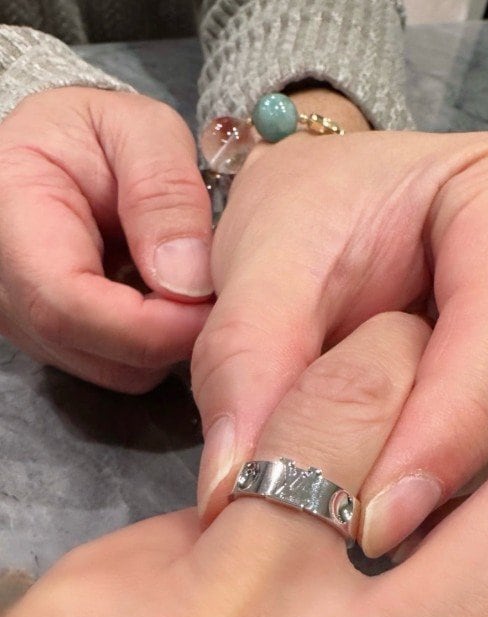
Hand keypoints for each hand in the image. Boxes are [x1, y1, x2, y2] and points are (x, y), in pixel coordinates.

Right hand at [0, 87, 213, 392]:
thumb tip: (187, 281)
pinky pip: (122, 368)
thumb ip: (164, 193)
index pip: (66, 304)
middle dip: (172, 335)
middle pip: (96, 351)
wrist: (62, 151)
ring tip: (189, 282)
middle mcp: (5, 288)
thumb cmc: (93, 134)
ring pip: (117, 371)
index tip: (211, 308)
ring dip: (169, 341)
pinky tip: (166, 298)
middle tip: (221, 291)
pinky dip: (158, 344)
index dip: (147, 324)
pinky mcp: (58, 344)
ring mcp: (28, 324)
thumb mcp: (138, 130)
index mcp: (9, 218)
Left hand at [193, 110, 487, 555]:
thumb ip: (245, 360)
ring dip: (452, 505)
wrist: (317, 222)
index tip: (376, 514)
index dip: (449, 422)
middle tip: (354, 546)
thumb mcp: (259, 265)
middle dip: (448, 478)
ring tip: (359, 540)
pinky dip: (450, 506)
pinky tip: (390, 528)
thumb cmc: (300, 221)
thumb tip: (237, 486)